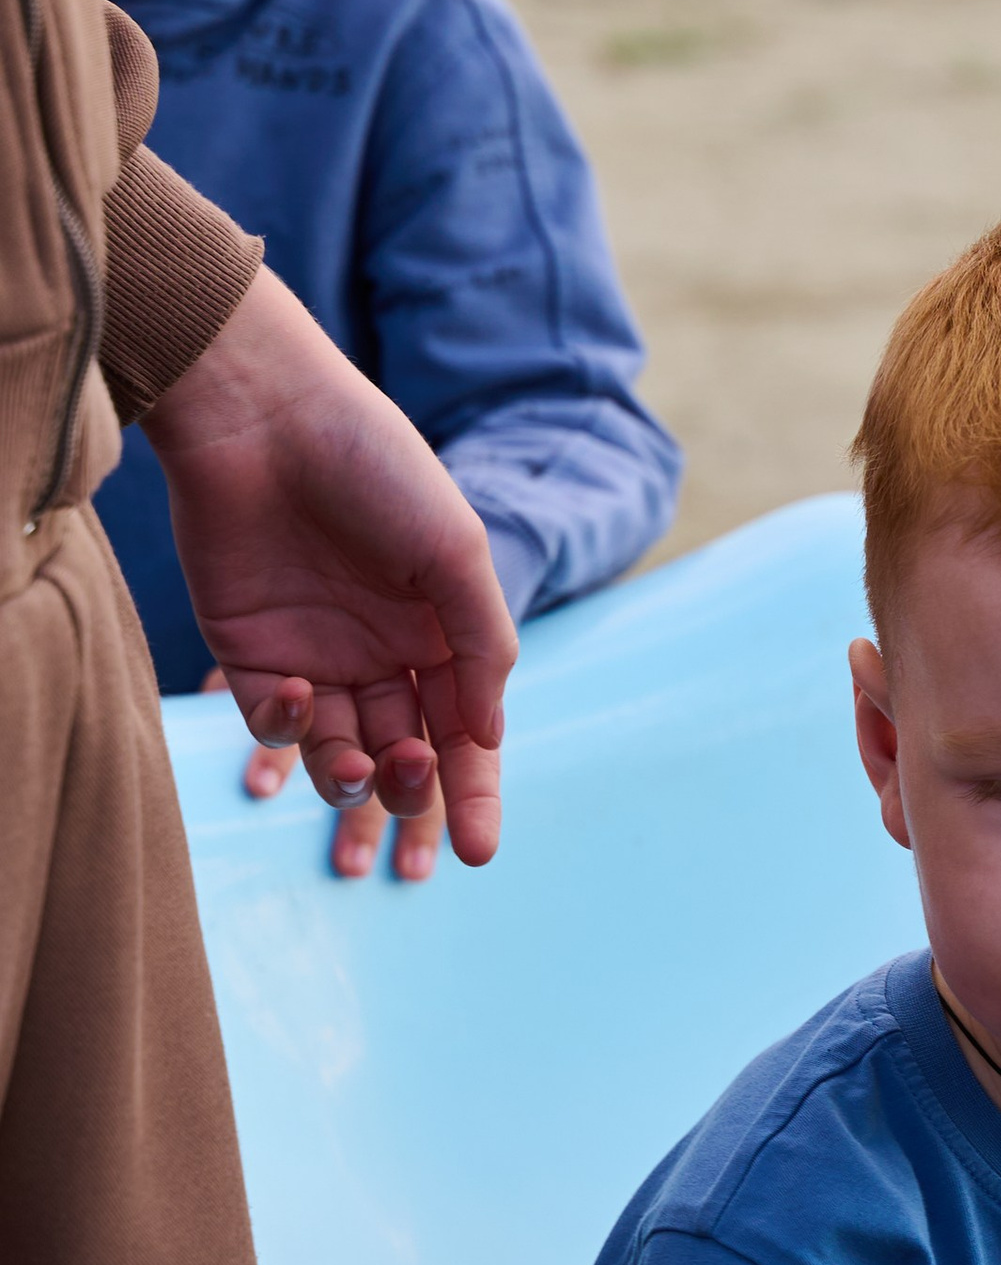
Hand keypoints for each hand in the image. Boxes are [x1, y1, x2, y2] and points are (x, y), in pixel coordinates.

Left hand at [150, 263, 513, 862]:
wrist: (261, 413)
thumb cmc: (373, 466)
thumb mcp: (455, 552)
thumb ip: (482, 646)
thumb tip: (487, 737)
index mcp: (441, 633)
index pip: (466, 734)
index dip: (475, 794)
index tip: (478, 852)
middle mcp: (382, 653)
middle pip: (407, 755)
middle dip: (414, 783)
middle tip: (411, 772)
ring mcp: (315, 655)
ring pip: (341, 754)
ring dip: (354, 777)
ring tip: (360, 763)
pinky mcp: (249, 653)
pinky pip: (276, 724)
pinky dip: (292, 732)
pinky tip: (305, 698)